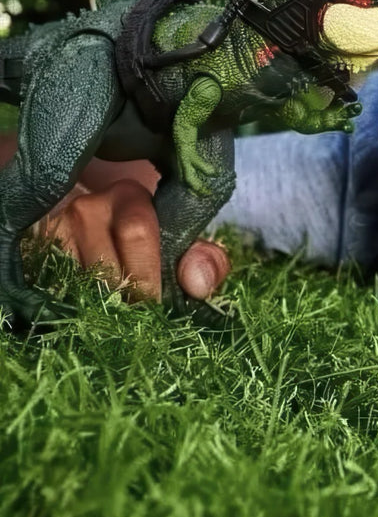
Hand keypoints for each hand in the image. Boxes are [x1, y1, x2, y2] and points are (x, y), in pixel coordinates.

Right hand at [39, 180, 229, 302]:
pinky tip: (89, 314)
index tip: (156, 304)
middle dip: (125, 299)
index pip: (137, 233)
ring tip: (114, 317)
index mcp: (130, 196)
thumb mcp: (181, 244)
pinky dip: (73, 307)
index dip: (149, 276)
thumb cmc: (147, 239)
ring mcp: (54, 231)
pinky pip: (53, 290)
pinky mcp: (35, 253)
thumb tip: (199, 285)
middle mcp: (86, 207)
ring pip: (77, 282)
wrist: (93, 228)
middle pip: (105, 264)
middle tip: (137, 319)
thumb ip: (204, 260)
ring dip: (99, 307)